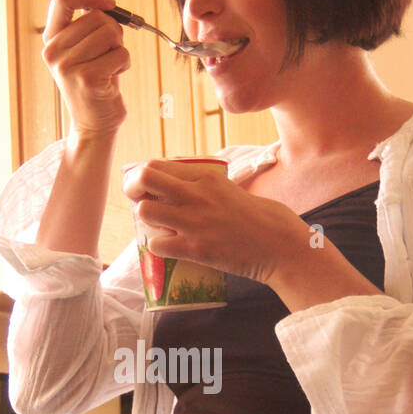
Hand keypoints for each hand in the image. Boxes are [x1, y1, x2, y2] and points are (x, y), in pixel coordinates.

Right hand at [41, 0, 130, 137]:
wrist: (94, 123)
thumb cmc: (94, 80)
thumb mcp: (89, 43)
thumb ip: (88, 11)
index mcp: (51, 39)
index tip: (108, 3)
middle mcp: (53, 51)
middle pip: (97, 17)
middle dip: (113, 32)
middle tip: (108, 53)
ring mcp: (68, 66)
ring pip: (111, 34)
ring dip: (119, 49)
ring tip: (109, 67)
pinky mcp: (87, 78)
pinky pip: (121, 54)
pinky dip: (124, 65)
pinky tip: (113, 79)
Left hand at [122, 159, 311, 286]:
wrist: (279, 245)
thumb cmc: (261, 218)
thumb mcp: (230, 190)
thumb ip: (205, 188)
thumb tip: (181, 190)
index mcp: (206, 177)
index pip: (157, 165)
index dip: (143, 176)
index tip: (144, 188)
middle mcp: (196, 194)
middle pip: (144, 178)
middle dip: (133, 189)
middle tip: (139, 202)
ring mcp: (195, 222)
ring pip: (145, 211)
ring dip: (145, 220)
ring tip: (158, 227)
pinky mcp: (196, 248)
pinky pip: (157, 245)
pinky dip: (157, 247)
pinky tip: (169, 247)